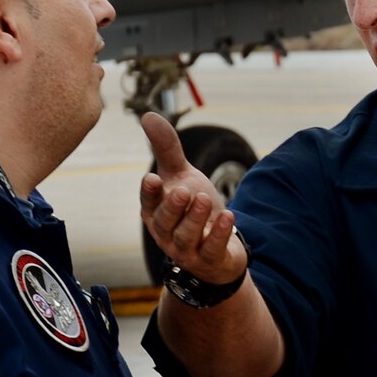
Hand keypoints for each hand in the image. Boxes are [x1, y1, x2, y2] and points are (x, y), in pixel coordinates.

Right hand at [138, 112, 246, 285]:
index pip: (148, 203)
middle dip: (173, 208)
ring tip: (204, 198)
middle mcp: (166, 233)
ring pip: (186, 237)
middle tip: (183, 191)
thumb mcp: (181, 176)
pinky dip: (219, 234)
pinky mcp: (208, 260)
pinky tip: (228, 216)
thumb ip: (166, 149)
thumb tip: (148, 115)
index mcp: (155, 212)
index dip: (150, 193)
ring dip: (195, 219)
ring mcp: (186, 250)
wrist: (217, 247)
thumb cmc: (193, 209)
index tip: (153, 178)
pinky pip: (211, 250)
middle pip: (165, 223)